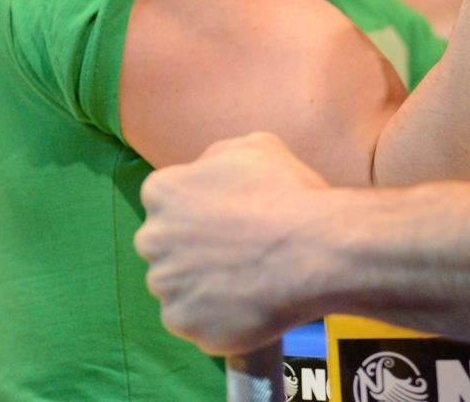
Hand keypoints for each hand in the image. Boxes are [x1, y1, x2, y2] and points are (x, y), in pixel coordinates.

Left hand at [136, 132, 328, 354]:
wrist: (317, 251)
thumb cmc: (290, 194)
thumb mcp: (257, 147)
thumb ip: (217, 157)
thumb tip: (207, 170)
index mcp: (162, 191)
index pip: (167, 201)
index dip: (200, 209)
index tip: (230, 217)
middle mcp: (152, 239)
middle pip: (166, 246)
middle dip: (194, 249)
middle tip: (239, 250)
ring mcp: (166, 286)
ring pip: (180, 286)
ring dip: (205, 285)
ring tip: (250, 279)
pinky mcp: (184, 323)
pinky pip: (196, 322)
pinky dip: (218, 318)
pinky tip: (251, 304)